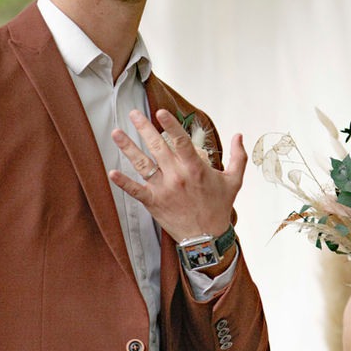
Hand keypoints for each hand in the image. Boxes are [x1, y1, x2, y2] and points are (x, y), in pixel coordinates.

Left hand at [108, 108, 246, 241]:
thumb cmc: (219, 208)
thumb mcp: (234, 181)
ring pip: (143, 164)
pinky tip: (111, 172)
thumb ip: (238, 157)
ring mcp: (163, 189)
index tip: (160, 112)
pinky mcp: (153, 202)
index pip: (181, 142)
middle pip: (158, 147)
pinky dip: (123, 182)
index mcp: (196, 169)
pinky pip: (135, 190)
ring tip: (117, 133)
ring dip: (128, 148)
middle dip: (144, 128)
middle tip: (134, 114)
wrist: (206, 238)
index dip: (170, 125)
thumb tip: (239, 136)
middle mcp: (177, 176)